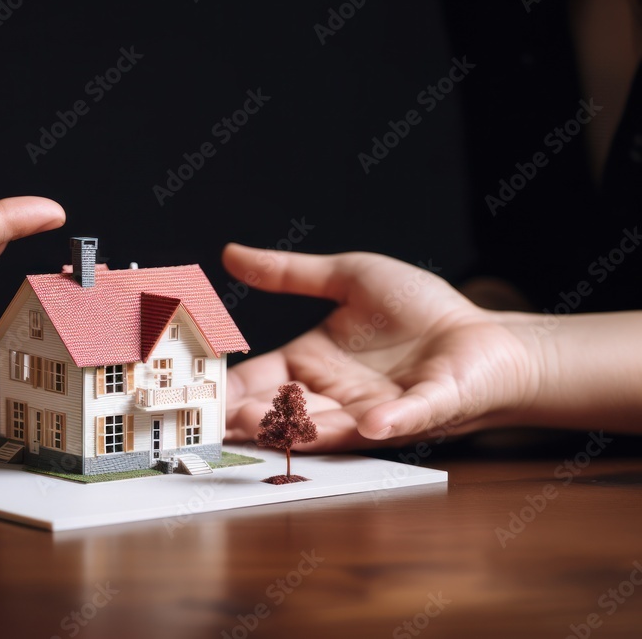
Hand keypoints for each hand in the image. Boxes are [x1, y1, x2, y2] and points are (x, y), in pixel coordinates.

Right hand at [222, 244, 541, 451]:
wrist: (483, 334)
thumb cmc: (420, 309)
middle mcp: (336, 394)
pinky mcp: (425, 408)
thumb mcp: (347, 278)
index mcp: (313, 363)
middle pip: (284, 410)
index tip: (197, 391)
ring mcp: (376, 408)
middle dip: (252, 418)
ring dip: (300, 428)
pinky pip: (404, 418)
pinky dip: (389, 422)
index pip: (260, 379)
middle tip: (217, 422)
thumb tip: (231, 253)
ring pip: (330, 424)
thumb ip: (290, 273)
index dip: (230, 386)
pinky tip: (372, 422)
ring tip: (265, 426)